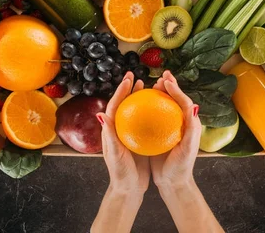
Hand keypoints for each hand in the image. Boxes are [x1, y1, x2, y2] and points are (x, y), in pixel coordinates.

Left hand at [96, 71, 149, 193]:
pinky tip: (163, 108)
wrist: (129, 189)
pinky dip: (152, 112)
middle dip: (129, 88)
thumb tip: (101, 113)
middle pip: (124, 104)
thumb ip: (109, 135)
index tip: (129, 78)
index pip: (115, 105)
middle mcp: (120, 129)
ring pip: (135, 111)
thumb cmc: (120, 173)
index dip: (121, 90)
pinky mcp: (140, 140)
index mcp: (111, 130)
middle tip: (136, 75)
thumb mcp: (115, 154)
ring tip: (149, 86)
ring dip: (140, 97)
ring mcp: (130, 134)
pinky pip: (146, 122)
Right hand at [150, 70, 201, 188]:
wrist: (173, 182)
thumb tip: (193, 106)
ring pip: (165, 106)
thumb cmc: (182, 166)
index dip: (176, 88)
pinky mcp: (161, 134)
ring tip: (152, 84)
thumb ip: (191, 128)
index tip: (166, 80)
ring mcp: (170, 128)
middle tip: (161, 76)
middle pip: (175, 100)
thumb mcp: (187, 148)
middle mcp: (181, 123)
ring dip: (160, 93)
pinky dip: (149, 108)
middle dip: (170, 85)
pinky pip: (154, 117)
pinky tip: (138, 105)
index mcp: (190, 124)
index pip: (184, 101)